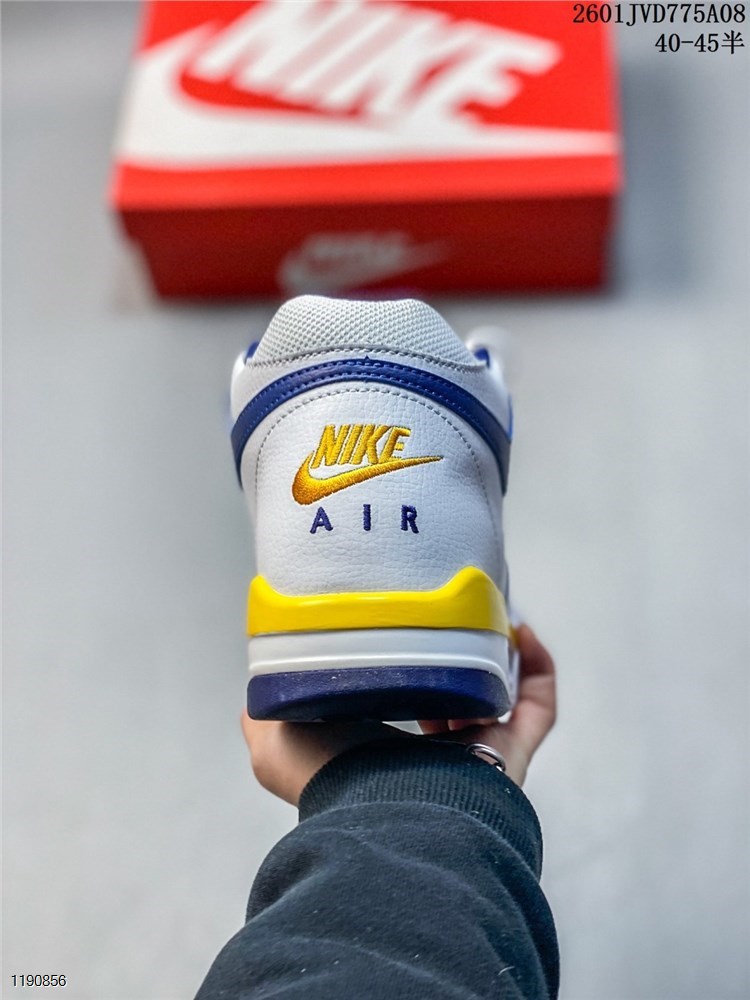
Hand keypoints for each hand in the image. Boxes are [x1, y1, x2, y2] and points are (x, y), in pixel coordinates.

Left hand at [241, 624, 555, 804]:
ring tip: (483, 612)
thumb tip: (262, 675)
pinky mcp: (513, 750)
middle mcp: (433, 752)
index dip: (403, 662)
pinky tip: (519, 630)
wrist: (382, 805)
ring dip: (494, 650)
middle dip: (454, 652)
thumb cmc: (329, 775)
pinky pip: (538, 705)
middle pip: (454, 695)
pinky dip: (537, 666)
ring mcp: (477, 751)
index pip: (398, 700)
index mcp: (384, 748)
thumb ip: (263, 708)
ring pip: (497, 695)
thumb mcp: (273, 740)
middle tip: (449, 614)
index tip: (400, 625)